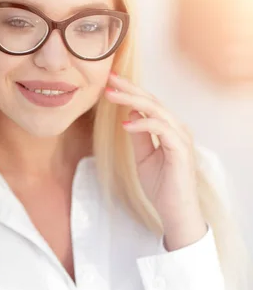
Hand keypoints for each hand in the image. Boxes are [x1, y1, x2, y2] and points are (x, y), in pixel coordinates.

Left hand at [105, 73, 206, 248]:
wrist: (175, 211)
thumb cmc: (162, 186)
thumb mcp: (143, 157)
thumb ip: (139, 136)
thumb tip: (129, 114)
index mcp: (169, 129)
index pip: (148, 104)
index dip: (130, 91)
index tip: (110, 82)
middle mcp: (177, 129)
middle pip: (152, 101)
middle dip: (129, 88)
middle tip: (110, 77)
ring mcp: (180, 137)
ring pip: (156, 110)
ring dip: (132, 100)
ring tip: (111, 95)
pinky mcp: (180, 149)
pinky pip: (160, 129)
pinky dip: (142, 124)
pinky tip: (125, 124)